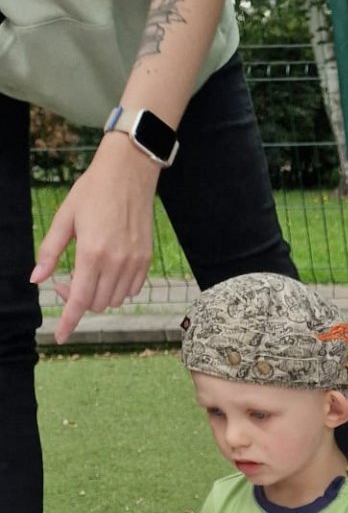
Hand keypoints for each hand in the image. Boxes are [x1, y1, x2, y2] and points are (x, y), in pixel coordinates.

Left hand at [31, 136, 160, 343]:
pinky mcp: (145, 260)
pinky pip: (130, 290)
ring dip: (98, 295)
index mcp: (92, 253)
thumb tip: (36, 279)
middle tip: (64, 281)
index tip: (60, 337)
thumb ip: (50, 251)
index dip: (68, 321)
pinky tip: (106, 271)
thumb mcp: (64, 218)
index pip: (80, 299)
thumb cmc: (92, 191)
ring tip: (87, 274)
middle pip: (97, 303)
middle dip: (78, 300)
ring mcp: (134, 263)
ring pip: (114, 300)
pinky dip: (116, 289)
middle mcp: (116, 263)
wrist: (129, 175)